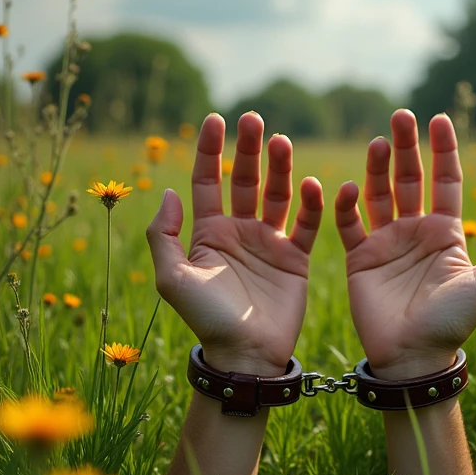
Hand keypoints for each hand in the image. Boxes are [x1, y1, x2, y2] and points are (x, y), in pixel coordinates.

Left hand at [146, 112, 322, 376]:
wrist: (246, 355)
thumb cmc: (206, 320)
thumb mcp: (172, 278)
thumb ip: (164, 235)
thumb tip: (170, 192)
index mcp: (208, 233)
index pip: (209, 181)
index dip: (211, 150)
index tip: (215, 119)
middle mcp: (239, 232)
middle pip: (245, 179)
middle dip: (248, 149)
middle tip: (253, 119)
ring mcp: (269, 243)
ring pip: (277, 194)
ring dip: (280, 167)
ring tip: (281, 141)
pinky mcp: (295, 258)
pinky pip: (306, 224)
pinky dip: (311, 204)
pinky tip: (311, 184)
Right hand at [334, 110, 475, 379]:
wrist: (413, 357)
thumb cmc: (453, 323)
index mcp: (446, 233)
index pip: (446, 180)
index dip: (443, 149)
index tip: (438, 118)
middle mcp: (416, 231)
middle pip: (410, 177)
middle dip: (406, 146)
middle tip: (400, 115)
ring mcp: (386, 243)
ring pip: (379, 192)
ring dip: (377, 166)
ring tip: (378, 142)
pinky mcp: (359, 258)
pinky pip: (349, 224)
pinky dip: (346, 204)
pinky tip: (348, 187)